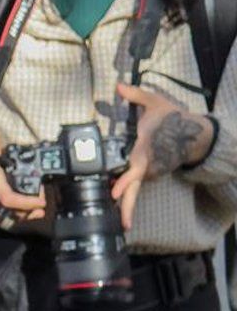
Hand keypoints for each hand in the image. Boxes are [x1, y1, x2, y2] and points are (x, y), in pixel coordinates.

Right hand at [0, 125, 46, 223]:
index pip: (7, 198)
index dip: (26, 203)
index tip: (42, 201)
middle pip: (11, 211)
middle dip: (29, 209)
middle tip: (43, 201)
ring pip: (7, 218)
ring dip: (25, 215)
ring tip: (38, 209)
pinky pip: (1, 220)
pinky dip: (16, 219)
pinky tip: (28, 214)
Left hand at [114, 81, 212, 229]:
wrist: (195, 133)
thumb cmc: (173, 118)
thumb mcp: (155, 102)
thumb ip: (135, 95)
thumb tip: (118, 86)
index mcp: (145, 148)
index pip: (134, 168)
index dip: (125, 180)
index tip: (114, 192)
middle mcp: (146, 164)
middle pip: (134, 187)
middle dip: (128, 206)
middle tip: (124, 224)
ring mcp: (148, 171)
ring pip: (134, 190)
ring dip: (127, 206)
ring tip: (122, 224)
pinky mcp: (148, 174)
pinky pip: (135, 186)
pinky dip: (127, 197)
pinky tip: (119, 211)